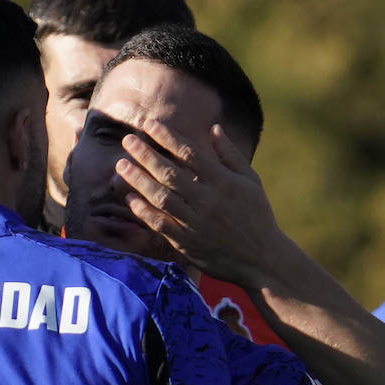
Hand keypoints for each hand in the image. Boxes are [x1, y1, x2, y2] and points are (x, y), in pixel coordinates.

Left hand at [118, 120, 286, 288]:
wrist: (263, 259)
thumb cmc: (257, 215)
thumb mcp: (251, 181)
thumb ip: (230, 154)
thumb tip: (213, 128)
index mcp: (223, 181)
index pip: (190, 153)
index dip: (167, 137)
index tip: (149, 125)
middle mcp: (208, 200)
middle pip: (170, 173)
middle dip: (146, 154)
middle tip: (127, 140)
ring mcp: (196, 223)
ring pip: (161, 197)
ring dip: (139, 180)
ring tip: (121, 165)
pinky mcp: (188, 243)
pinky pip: (161, 224)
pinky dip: (144, 211)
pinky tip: (130, 197)